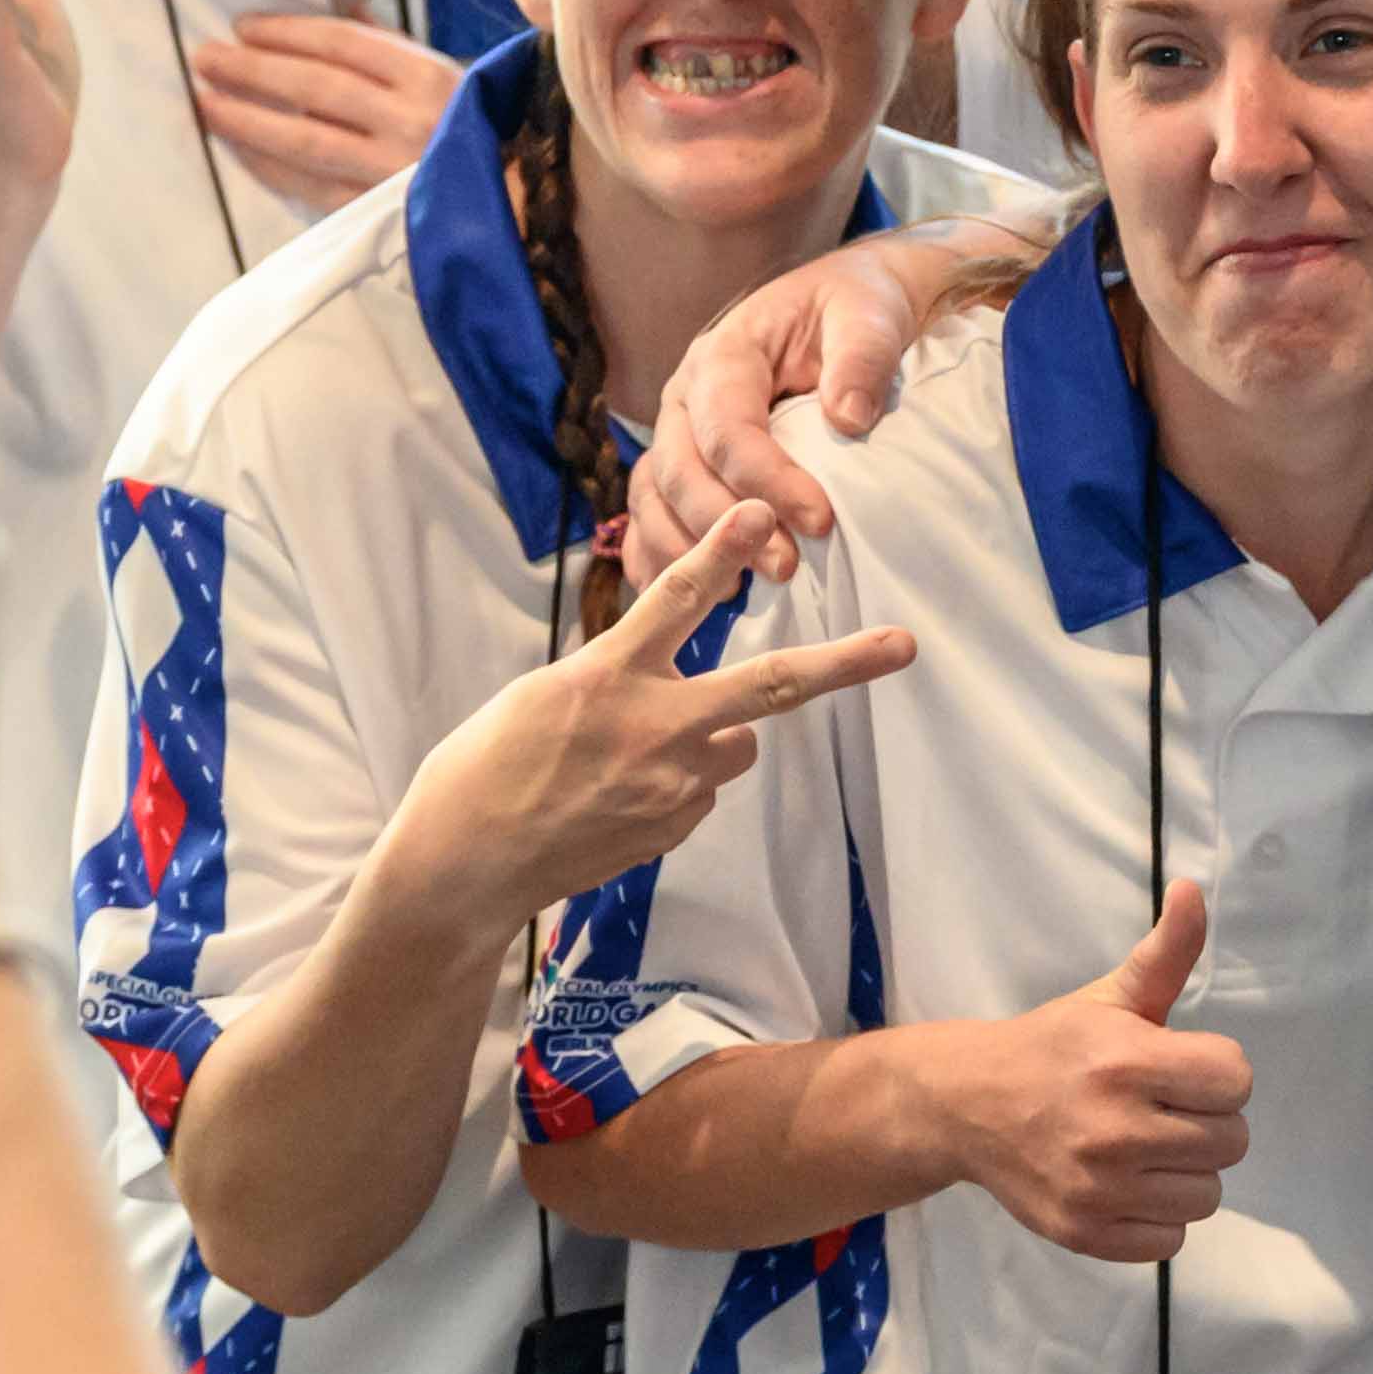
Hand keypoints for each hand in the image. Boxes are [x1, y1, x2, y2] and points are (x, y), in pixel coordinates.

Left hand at [193, 12, 461, 210]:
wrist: (520, 202)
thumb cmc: (476, 129)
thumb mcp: (445, 74)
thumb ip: (387, 43)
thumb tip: (327, 8)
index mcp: (427, 76)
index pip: (343, 44)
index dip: (287, 32)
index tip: (244, 26)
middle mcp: (411, 121)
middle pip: (316, 87)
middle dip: (253, 70)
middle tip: (205, 57)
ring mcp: (393, 171)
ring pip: (305, 139)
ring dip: (247, 119)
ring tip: (205, 103)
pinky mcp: (379, 215)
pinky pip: (311, 187)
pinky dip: (268, 167)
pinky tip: (238, 149)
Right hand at [378, 507, 911, 925]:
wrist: (469, 864)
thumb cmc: (489, 766)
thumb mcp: (542, 694)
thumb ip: (621, 676)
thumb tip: (686, 691)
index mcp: (607, 678)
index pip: (677, 599)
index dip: (723, 550)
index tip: (762, 509)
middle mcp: (654, 730)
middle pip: (770, 687)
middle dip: (846, 664)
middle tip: (903, 644)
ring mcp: (673, 786)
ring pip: (733, 741)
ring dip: (708, 735)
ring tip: (629, 758)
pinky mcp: (676, 827)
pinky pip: (702, 787)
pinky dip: (678, 781)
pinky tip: (618, 796)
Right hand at [617, 221, 1010, 575]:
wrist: (847, 307)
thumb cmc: (857, 309)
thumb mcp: (869, 315)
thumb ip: (862, 357)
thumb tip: (849, 417)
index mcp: (724, 354)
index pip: (727, 427)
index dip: (768, 480)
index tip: (820, 522)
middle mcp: (685, 396)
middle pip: (678, 471)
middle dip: (725, 528)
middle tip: (786, 567)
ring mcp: (676, 434)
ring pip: (652, 499)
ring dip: (688, 551)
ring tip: (739, 591)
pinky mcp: (681, 466)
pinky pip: (648, 517)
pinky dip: (660, 558)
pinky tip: (697, 593)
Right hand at [936, 885, 1252, 1262]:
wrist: (966, 1106)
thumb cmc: (1054, 1047)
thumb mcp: (1110, 997)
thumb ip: (1166, 953)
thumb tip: (1193, 889)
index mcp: (1126, 1061)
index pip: (1236, 1080)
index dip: (1218, 1073)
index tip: (1183, 1071)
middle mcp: (1114, 1128)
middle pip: (1230, 1141)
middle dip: (1206, 1122)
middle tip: (1164, 1110)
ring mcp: (1098, 1187)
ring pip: (1207, 1194)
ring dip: (1187, 1173)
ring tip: (1149, 1149)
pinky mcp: (1084, 1232)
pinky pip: (1169, 1240)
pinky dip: (1157, 1217)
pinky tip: (1128, 1186)